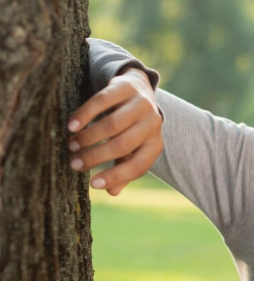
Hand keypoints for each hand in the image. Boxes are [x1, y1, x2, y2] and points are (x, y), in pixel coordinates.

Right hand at [66, 67, 162, 195]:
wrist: (138, 88)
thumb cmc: (132, 126)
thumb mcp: (132, 147)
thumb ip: (124, 168)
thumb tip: (112, 193)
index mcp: (155, 144)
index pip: (139, 165)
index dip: (116, 176)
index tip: (93, 185)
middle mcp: (152, 124)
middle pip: (123, 145)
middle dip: (96, 157)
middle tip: (73, 164)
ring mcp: (141, 104)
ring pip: (113, 124)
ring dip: (89, 137)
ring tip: (72, 146)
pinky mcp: (125, 87)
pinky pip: (103, 101)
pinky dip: (85, 114)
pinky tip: (72, 125)